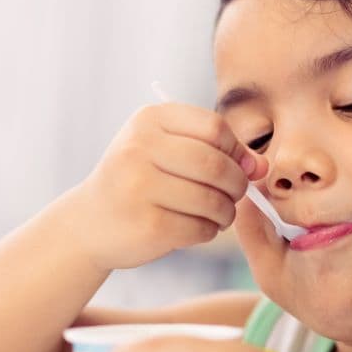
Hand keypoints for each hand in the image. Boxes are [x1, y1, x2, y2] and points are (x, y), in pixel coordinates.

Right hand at [69, 103, 267, 269]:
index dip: (236, 150)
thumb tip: (261, 166)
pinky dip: (209, 231)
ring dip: (226, 211)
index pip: (215, 128)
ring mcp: (140, 187)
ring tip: (219, 214)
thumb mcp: (168, 152)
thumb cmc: (140, 181)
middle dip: (237, 184)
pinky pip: (201, 228)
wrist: (90, 222)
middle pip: (217, 164)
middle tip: (235, 195)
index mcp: (148, 121)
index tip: (238, 166)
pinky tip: (199, 228)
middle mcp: (139, 148)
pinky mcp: (147, 224)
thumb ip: (216, 151)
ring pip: (213, 199)